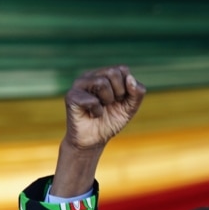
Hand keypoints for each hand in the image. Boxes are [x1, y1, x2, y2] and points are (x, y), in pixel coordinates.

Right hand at [52, 66, 145, 197]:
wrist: (94, 140)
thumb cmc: (111, 120)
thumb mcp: (130, 107)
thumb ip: (137, 93)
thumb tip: (130, 78)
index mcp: (104, 74)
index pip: (122, 69)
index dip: (127, 87)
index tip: (121, 99)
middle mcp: (90, 75)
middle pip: (113, 72)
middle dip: (119, 93)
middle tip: (110, 104)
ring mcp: (79, 84)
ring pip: (102, 83)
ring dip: (107, 101)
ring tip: (101, 108)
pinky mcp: (71, 96)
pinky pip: (92, 100)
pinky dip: (97, 111)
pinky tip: (92, 114)